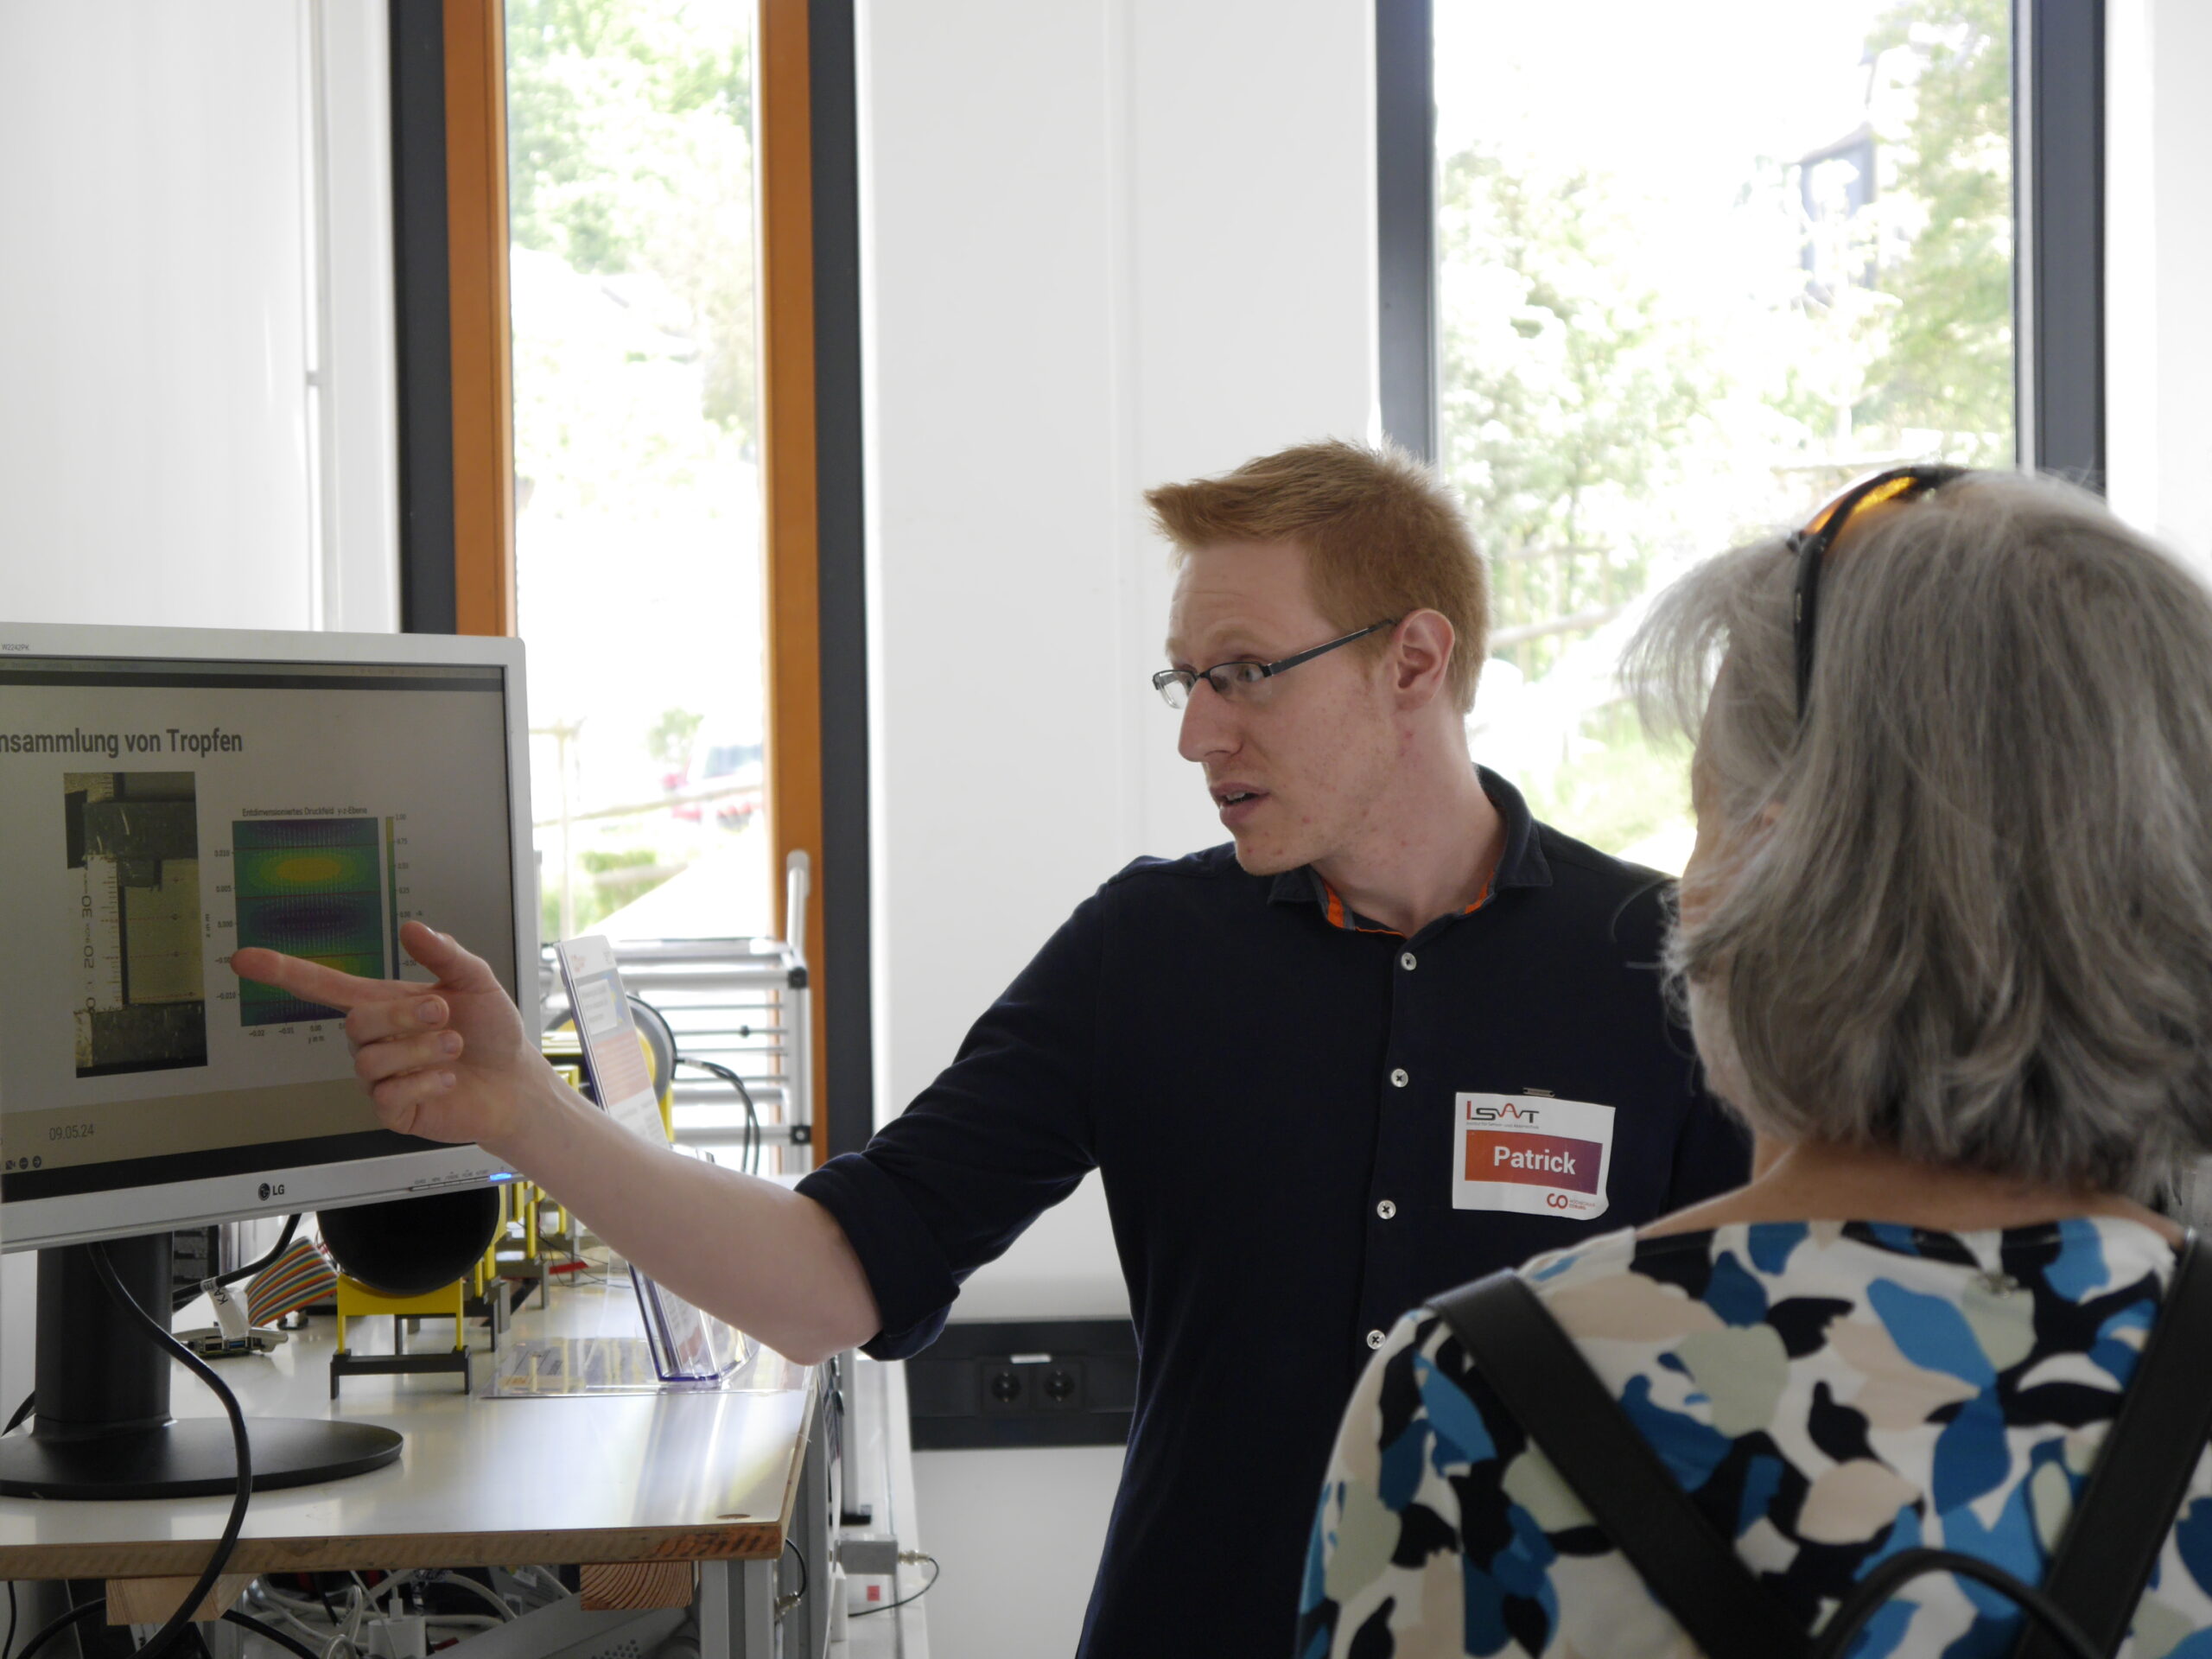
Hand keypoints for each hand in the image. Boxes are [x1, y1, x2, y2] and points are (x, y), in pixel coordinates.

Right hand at [230, 921, 544, 1148]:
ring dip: (422, 1050)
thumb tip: (412, 927)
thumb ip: (445, 953)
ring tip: (454, 1047)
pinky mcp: (393, 1112)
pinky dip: (426, 1082)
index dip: (283, 972)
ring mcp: (381, 1079)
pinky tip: (447, 1079)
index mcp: (386, 1005)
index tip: (243, 958)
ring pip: (371, 1061)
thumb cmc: (492, 1031)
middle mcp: (376, 1041)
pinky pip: (388, 1096)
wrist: (516, 1081)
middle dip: (404, 1016)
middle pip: (355, 1024)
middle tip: (445, 1013)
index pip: (323, 987)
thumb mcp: (476, 981)